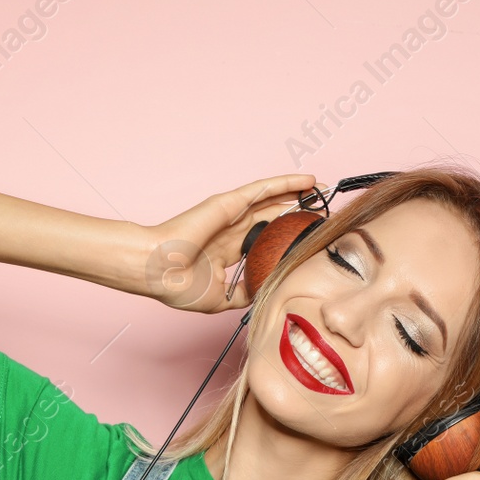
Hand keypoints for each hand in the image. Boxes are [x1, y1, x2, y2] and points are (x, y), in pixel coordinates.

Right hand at [136, 173, 320, 312]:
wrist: (157, 272)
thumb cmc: (176, 285)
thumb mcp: (219, 298)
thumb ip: (243, 293)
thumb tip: (262, 292)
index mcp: (226, 251)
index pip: (264, 241)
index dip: (285, 239)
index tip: (307, 242)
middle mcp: (231, 230)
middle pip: (272, 217)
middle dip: (298, 214)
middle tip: (323, 213)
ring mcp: (231, 214)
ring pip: (272, 199)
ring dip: (298, 194)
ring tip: (322, 191)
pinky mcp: (229, 203)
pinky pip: (264, 189)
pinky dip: (286, 183)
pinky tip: (306, 181)